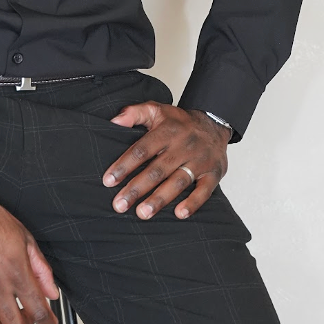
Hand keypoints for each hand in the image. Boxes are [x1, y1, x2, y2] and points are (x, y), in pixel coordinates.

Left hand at [101, 103, 230, 220]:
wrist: (215, 123)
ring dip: (159, 199)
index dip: (124, 165)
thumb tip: (114, 122)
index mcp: (167, 131)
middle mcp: (184, 146)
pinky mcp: (213, 173)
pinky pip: (204, 190)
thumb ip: (134, 113)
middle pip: (157, 170)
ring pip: (178, 182)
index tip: (109, 181)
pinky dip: (193, 203)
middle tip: (120, 204)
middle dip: (137, 189)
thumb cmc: (179, 122)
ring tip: (142, 213)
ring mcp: (200, 160)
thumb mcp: (156, 110)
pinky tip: (179, 214)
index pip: (142, 150)